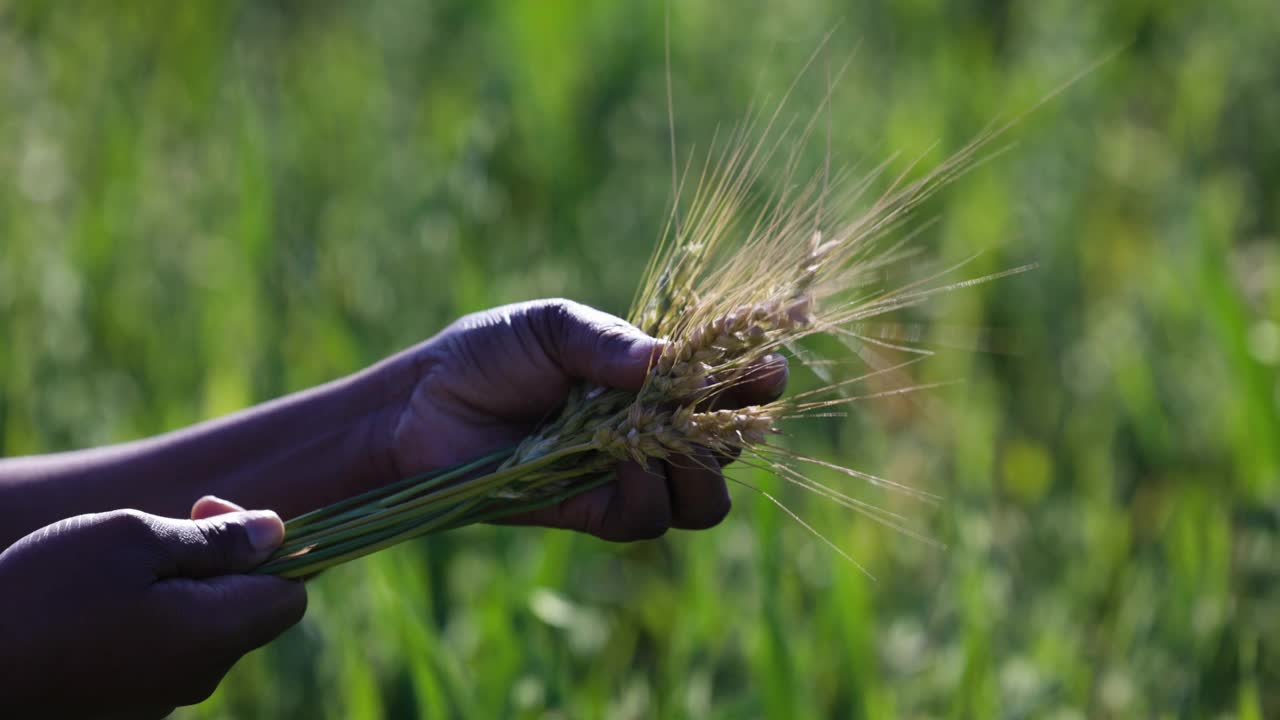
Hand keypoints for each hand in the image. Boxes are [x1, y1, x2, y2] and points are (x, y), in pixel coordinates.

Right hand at [0, 502, 305, 717]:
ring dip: (181, 588)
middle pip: (246, 611)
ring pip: (201, 631)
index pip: (291, 594)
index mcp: (215, 635)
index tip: (209, 513)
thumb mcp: (133, 540)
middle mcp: (199, 677)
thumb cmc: (46, 594)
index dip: (269, 548)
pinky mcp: (125, 707)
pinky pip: (162, 654)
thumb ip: (215, 540)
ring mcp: (160, 699)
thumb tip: (277, 532)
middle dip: (219, 561)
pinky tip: (99, 604)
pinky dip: (149, 620)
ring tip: (119, 565)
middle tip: (165, 524)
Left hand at [385, 299, 786, 540]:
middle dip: (737, 429)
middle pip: (728, 447)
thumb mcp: (552, 328)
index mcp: (650, 378)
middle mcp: (650, 430)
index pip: (724, 385)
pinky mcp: (594, 513)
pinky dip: (648, 489)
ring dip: (698, 468)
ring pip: (702, 498)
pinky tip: (620, 454)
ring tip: (668, 434)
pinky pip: (648, 519)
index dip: (754, 379)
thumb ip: (608, 342)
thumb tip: (668, 361)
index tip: (769, 368)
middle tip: (725, 407)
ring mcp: (626, 476)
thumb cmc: (489, 354)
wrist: (424, 405)